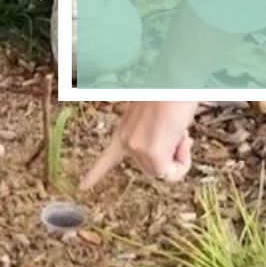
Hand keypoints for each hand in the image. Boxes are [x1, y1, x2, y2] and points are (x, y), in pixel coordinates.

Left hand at [81, 100, 200, 189]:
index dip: (95, 173)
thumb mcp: (156, 121)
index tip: (83, 187)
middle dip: (170, 157)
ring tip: (179, 131)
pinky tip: (182, 139)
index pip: (107, 157)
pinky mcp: (153, 154)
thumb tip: (166, 162)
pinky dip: (183, 163)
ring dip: (178, 157)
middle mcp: (126, 140)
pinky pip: (172, 174)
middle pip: (151, 169)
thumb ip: (154, 139)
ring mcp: (138, 147)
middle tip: (178, 134)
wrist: (177, 79)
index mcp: (124, 129)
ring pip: (163, 173)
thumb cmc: (171, 94)